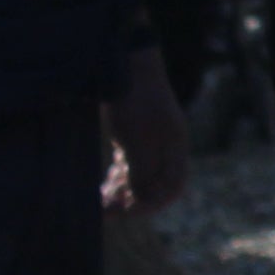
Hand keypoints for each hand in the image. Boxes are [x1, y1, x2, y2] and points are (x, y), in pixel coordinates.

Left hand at [100, 45, 187, 218]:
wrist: (121, 62)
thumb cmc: (132, 99)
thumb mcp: (136, 138)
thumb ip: (141, 171)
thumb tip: (142, 198)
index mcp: (174, 146)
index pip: (173, 186)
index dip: (154, 204)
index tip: (129, 212)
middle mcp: (165, 145)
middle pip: (154, 184)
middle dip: (132, 202)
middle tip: (107, 213)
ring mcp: (148, 138)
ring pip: (138, 176)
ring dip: (121, 193)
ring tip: (99, 205)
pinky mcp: (131, 132)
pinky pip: (127, 164)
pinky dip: (116, 178)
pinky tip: (101, 187)